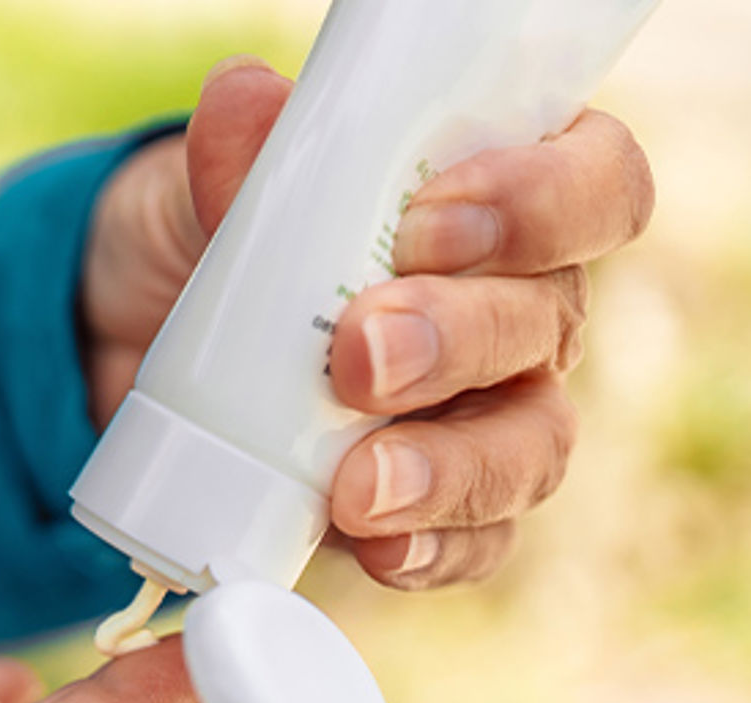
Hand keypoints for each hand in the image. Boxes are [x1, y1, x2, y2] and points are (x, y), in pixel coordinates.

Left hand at [82, 56, 655, 588]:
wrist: (154, 346)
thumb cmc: (230, 240)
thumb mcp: (220, 186)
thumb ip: (246, 156)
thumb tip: (244, 101)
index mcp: (507, 200)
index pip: (596, 186)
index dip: (539, 202)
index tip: (427, 220)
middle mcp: (523, 309)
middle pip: (548, 324)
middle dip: (455, 340)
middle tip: (359, 354)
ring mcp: (488, 415)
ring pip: (527, 447)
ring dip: (449, 469)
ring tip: (359, 487)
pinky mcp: (436, 507)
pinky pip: (471, 542)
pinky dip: (429, 553)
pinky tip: (377, 554)